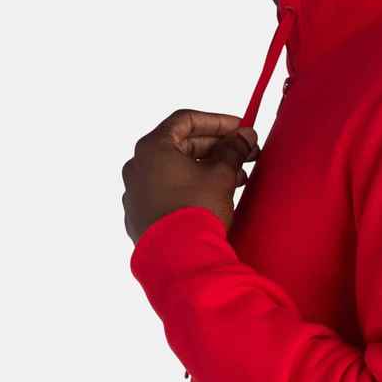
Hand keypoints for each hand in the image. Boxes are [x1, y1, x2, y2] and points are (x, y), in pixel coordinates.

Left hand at [121, 109, 259, 244]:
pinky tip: (216, 196)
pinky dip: (192, 187)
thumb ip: (233, 149)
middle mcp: (137, 167)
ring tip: (238, 178)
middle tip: (244, 153)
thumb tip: (245, 136)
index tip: (240, 128)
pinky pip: (168, 192)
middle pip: (181, 145)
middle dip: (216, 148)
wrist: (179, 261)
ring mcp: (136, 194)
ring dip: (208, 169)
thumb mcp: (221, 174)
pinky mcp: (140, 217)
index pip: (185, 120)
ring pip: (176, 170)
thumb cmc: (196, 210)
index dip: (217, 121)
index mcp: (152, 148)